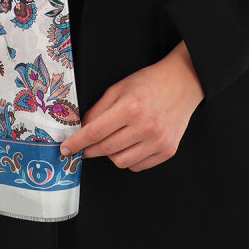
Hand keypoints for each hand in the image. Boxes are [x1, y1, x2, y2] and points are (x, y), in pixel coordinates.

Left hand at [60, 44, 204, 171]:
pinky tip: (129, 144)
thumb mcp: (119, 88)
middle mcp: (145, 126)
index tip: (66, 148)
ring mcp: (158, 140)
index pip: (95, 131)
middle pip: (106, 149)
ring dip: (110, 154)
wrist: (182, 83)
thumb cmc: (150, 83)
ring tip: (113, 139)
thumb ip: (98, 109)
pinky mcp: (167, 150)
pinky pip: (137, 166)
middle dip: (89, 150)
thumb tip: (81, 129)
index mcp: (131, 107)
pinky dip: (128, 158)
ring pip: (120, 161)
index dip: (77, 142)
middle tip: (83, 147)